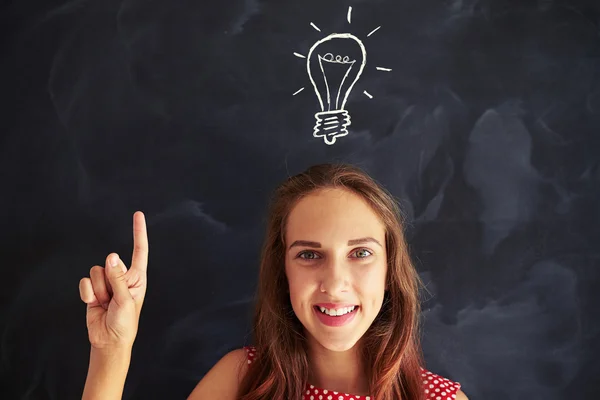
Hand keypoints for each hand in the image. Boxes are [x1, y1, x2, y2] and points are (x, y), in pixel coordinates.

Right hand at [79, 211, 148, 349]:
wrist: (108, 340)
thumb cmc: (124, 322)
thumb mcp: (126, 300)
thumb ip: (118, 278)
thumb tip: (112, 256)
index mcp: (137, 277)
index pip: (139, 250)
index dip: (138, 232)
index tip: (138, 214)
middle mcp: (122, 276)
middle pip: (110, 263)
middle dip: (109, 280)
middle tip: (114, 298)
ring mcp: (106, 282)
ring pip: (96, 272)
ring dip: (99, 289)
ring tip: (106, 303)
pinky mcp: (92, 290)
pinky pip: (85, 282)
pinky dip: (88, 293)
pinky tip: (95, 304)